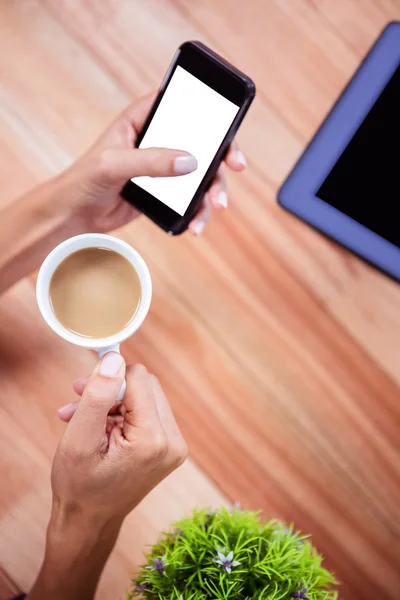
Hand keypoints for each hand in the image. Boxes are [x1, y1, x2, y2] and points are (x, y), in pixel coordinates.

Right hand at [28, 353, 186, 599]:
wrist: (89, 522)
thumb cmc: (80, 486)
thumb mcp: (80, 438)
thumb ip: (98, 395)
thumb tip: (115, 358)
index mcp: (154, 439)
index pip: (138, 378)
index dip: (109, 378)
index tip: (82, 387)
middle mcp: (173, 441)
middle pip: (145, 385)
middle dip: (110, 389)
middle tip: (77, 399)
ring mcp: (174, 447)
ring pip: (146, 397)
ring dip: (112, 401)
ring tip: (79, 416)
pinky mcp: (169, 448)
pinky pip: (148, 413)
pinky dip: (122, 414)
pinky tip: (97, 426)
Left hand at [58, 92, 246, 234]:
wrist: (74, 215)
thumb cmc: (84, 180)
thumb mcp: (115, 164)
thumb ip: (151, 161)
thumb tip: (190, 162)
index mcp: (142, 119)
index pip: (183, 106)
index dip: (210, 113)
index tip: (228, 129)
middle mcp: (157, 140)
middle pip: (202, 142)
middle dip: (221, 159)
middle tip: (234, 168)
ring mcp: (162, 167)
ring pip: (200, 175)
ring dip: (212, 192)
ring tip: (214, 210)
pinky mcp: (164, 192)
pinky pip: (190, 199)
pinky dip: (198, 211)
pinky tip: (196, 225)